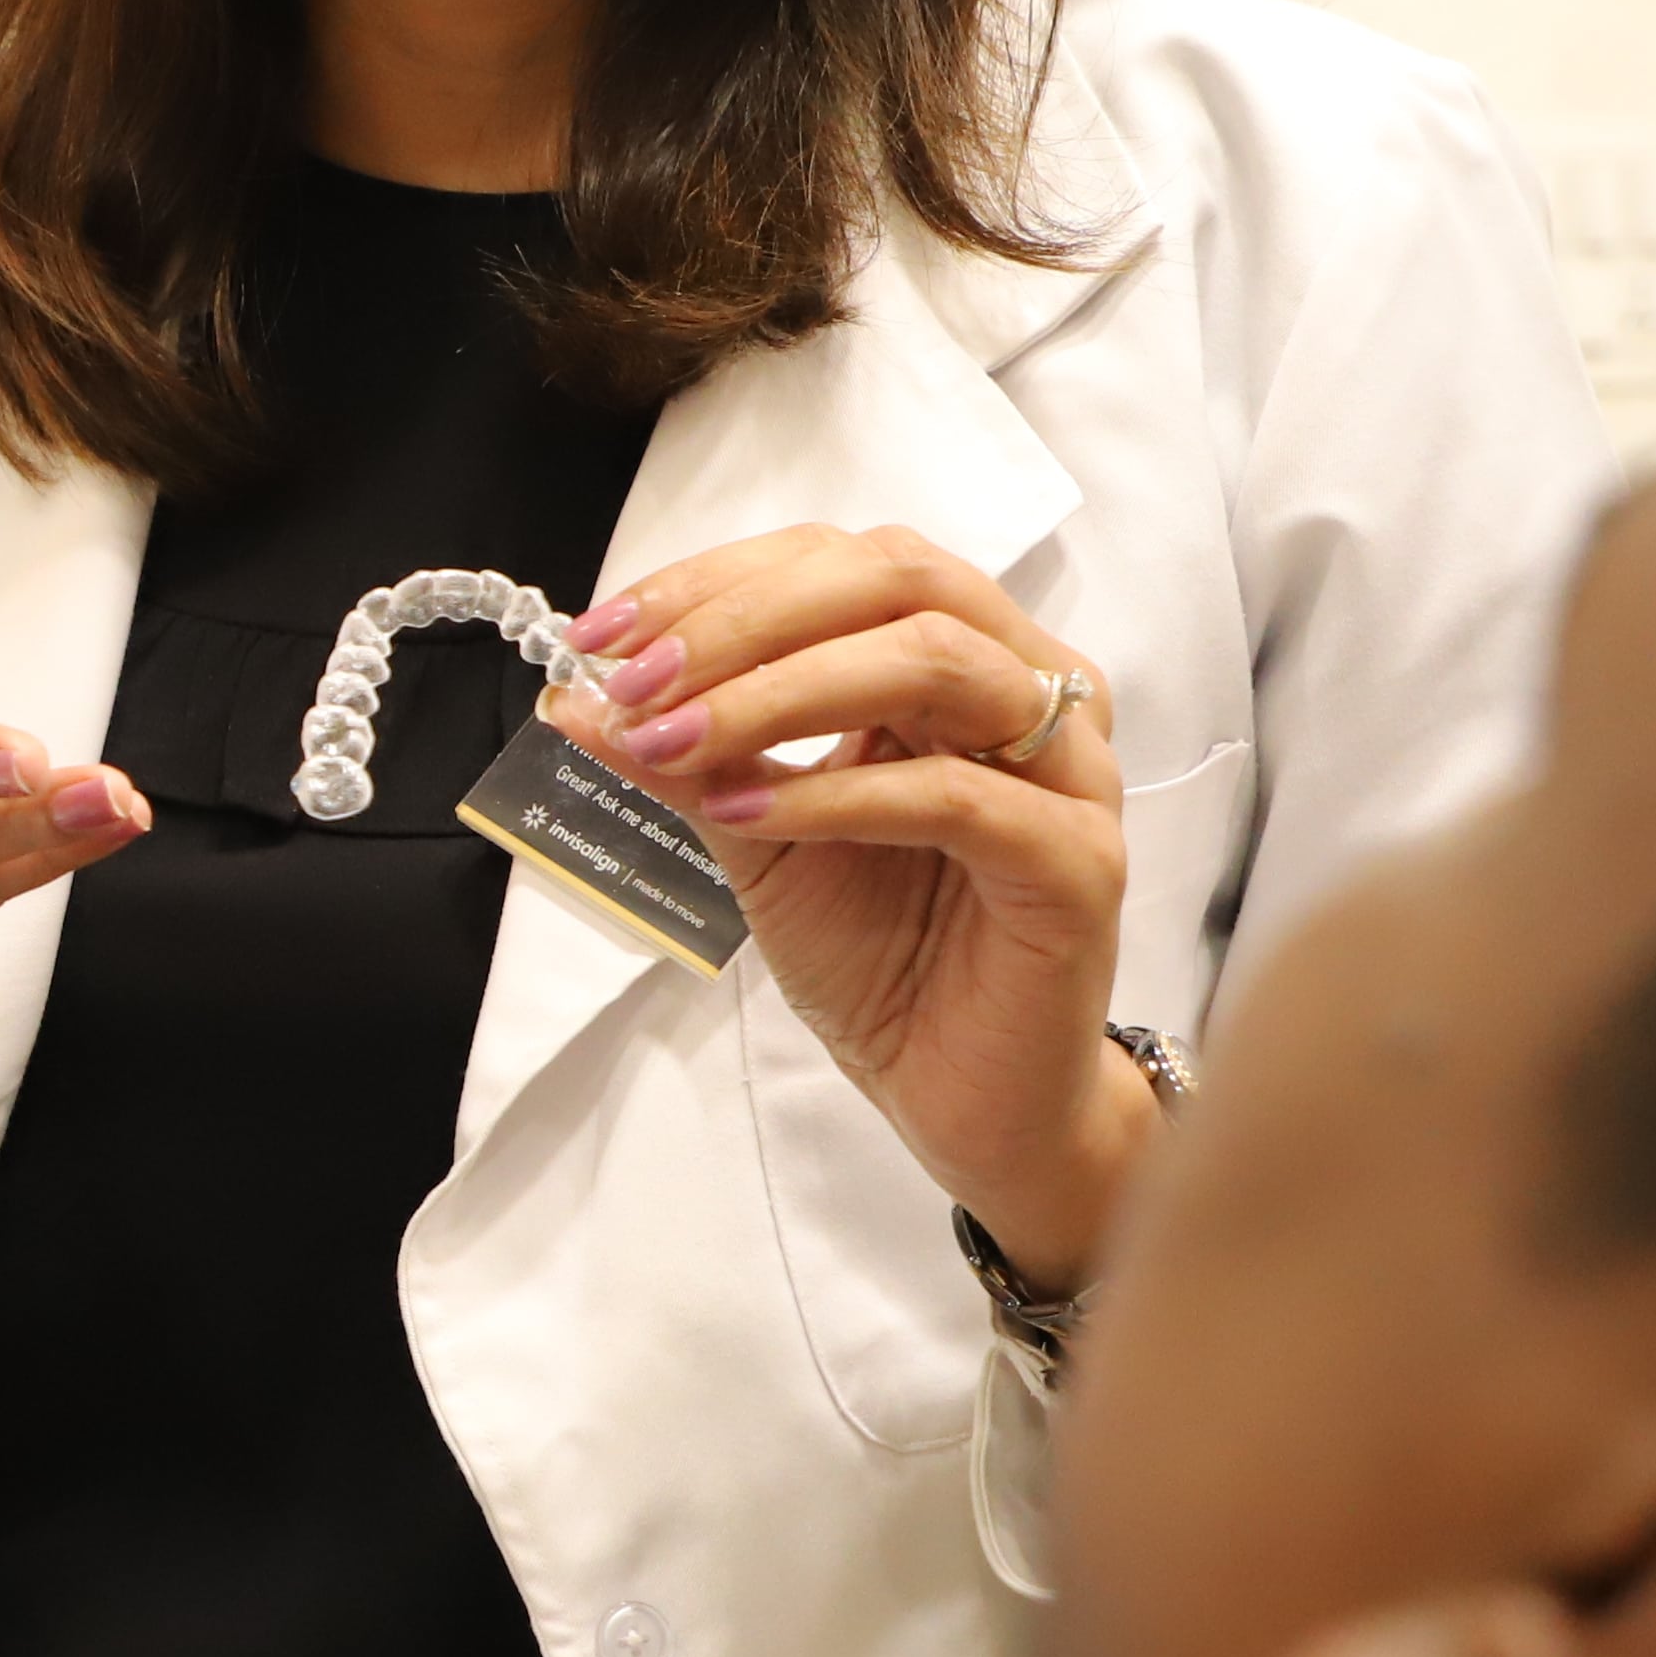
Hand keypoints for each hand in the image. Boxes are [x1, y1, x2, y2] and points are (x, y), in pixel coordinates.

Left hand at [560, 525, 1154, 1289]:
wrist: (956, 1095)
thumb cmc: (882, 956)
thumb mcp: (757, 833)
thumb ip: (689, 756)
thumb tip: (578, 694)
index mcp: (963, 658)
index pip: (844, 562)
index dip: (720, 580)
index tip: (602, 630)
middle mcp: (1032, 690)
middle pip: (899, 580)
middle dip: (746, 619)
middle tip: (634, 678)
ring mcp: (1070, 772)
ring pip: (935, 663)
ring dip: (780, 689)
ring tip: (673, 740)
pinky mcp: (1077, 863)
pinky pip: (957, 796)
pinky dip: (837, 792)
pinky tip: (748, 810)